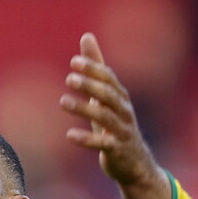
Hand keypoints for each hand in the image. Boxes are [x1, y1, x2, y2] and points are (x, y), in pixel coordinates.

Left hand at [60, 33, 162, 188]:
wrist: (134, 163)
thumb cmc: (116, 125)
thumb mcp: (106, 96)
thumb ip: (96, 68)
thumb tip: (86, 36)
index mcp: (120, 97)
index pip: (108, 78)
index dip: (93, 69)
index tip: (74, 62)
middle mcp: (124, 111)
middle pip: (108, 95)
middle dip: (89, 85)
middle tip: (69, 79)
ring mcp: (122, 131)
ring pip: (104, 117)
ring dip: (83, 109)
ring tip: (63, 102)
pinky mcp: (117, 150)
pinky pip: (102, 144)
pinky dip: (86, 140)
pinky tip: (69, 136)